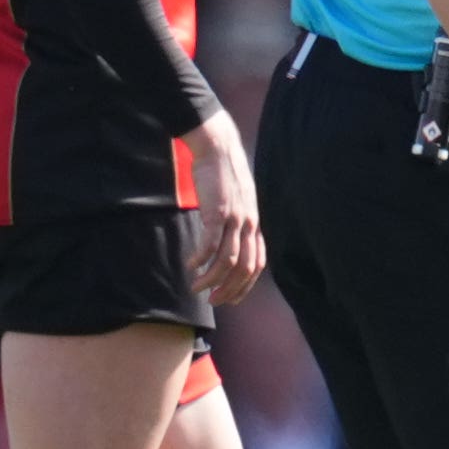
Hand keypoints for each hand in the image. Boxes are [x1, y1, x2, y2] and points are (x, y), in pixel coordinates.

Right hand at [183, 111, 264, 303]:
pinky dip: (201, 260)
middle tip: (212, 300)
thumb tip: (226, 238)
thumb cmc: (222, 174)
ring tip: (196, 287)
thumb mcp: (235, 201)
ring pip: (228, 261)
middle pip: (245, 268)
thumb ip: (235, 220)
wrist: (218, 147)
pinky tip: (190, 265)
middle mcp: (249, 223)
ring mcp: (234, 218)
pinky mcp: (217, 212)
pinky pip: (211, 244)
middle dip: (229, 289)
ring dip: (211, 279)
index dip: (246, 285)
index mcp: (254, 223)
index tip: (231, 298)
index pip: (258, 263)